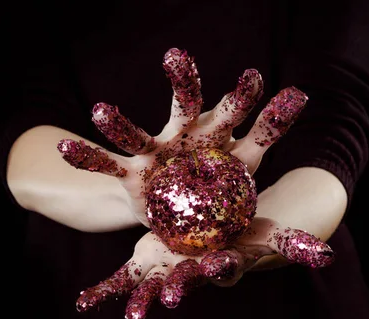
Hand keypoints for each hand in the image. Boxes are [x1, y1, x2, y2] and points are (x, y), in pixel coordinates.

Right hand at [57, 48, 306, 225]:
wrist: (186, 210)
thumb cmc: (220, 184)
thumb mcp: (248, 163)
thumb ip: (271, 132)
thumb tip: (303, 100)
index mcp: (218, 137)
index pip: (234, 113)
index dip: (243, 98)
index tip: (253, 78)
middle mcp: (185, 138)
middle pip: (186, 108)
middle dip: (182, 84)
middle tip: (175, 57)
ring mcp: (156, 153)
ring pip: (137, 133)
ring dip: (120, 124)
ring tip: (100, 111)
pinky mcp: (133, 173)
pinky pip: (106, 165)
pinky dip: (88, 159)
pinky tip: (64, 151)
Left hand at [76, 217, 333, 318]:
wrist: (217, 232)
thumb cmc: (244, 236)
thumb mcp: (268, 235)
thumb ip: (293, 244)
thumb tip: (325, 256)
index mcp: (216, 262)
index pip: (216, 268)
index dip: (211, 271)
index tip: (208, 272)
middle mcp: (189, 270)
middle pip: (180, 282)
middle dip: (171, 292)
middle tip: (160, 304)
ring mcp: (164, 269)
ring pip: (148, 287)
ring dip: (138, 301)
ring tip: (128, 318)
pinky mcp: (144, 263)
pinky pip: (121, 280)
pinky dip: (103, 291)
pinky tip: (83, 303)